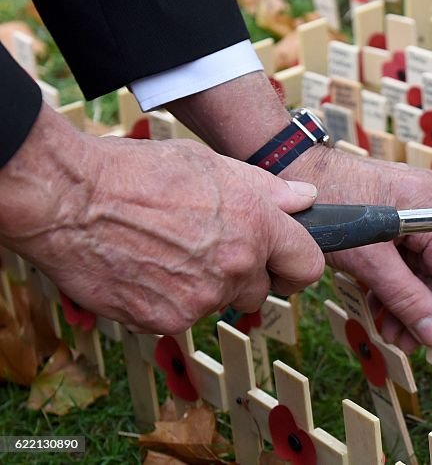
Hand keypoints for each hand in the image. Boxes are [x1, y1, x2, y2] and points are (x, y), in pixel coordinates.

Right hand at [0, 107, 324, 333]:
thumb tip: (305, 200)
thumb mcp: (212, 164)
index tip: (283, 263)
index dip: (295, 264)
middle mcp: (236, 266)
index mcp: (257, 225)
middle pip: (261, 290)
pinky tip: (145, 268)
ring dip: (204, 286)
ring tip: (166, 249)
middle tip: (207, 247)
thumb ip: (267, 189)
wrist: (69, 200)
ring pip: (219, 303)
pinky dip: (168, 300)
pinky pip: (182, 317)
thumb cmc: (137, 173)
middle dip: (243, 274)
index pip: (308, 266)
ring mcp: (202, 299)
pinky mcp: (166, 321)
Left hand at [283, 146, 431, 352]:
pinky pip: (404, 255)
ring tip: (388, 328)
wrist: (291, 169)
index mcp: (429, 206)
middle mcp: (427, 203)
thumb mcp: (368, 259)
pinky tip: (380, 304)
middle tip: (403, 340)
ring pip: (419, 265)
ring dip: (406, 299)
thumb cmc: (325, 202)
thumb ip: (403, 296)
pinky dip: (393, 282)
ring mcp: (410, 207)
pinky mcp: (392, 213)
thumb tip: (431, 330)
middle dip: (421, 307)